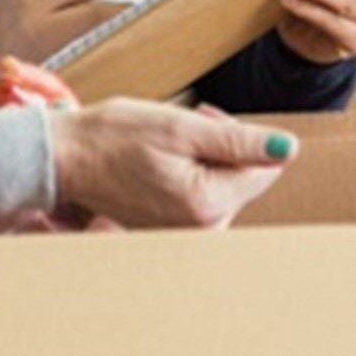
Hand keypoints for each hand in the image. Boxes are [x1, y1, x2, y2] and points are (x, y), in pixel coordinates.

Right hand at [47, 99, 292, 227]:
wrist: (66, 157)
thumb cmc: (114, 137)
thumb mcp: (181, 127)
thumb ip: (239, 141)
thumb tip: (288, 149)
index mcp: (208, 204)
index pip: (264, 166)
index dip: (239, 134)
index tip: (204, 121)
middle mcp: (202, 229)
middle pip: (246, 177)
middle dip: (224, 146)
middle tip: (186, 127)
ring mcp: (187, 233)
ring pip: (226, 185)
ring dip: (207, 157)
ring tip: (170, 143)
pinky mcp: (174, 229)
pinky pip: (204, 196)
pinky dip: (191, 172)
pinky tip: (162, 161)